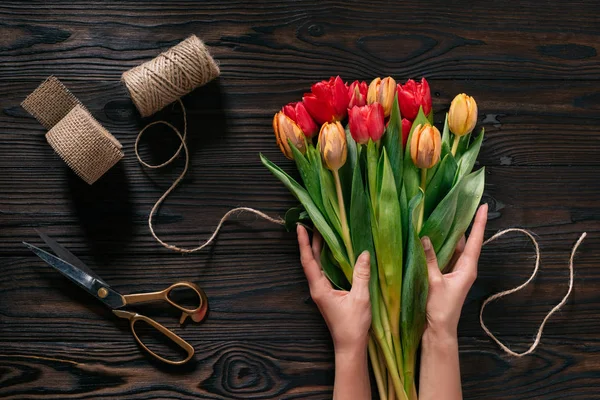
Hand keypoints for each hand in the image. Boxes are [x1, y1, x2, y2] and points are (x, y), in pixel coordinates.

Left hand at [296, 225, 371, 353]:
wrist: (350, 346)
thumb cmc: (353, 325)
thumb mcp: (360, 298)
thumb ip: (361, 275)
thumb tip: (364, 253)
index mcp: (319, 288)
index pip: (308, 261)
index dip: (304, 243)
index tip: (300, 227)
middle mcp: (317, 288)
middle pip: (310, 260)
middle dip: (310, 241)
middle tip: (311, 222)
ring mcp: (321, 291)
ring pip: (316, 265)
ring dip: (316, 249)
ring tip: (320, 231)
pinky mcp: (328, 294)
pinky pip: (323, 271)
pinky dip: (324, 258)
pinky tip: (331, 252)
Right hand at [421, 204, 487, 338]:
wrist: (439, 329)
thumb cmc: (440, 308)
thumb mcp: (434, 281)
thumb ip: (429, 259)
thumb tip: (424, 238)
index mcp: (467, 268)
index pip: (475, 240)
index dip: (479, 223)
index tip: (483, 206)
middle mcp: (464, 267)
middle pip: (466, 241)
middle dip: (464, 224)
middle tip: (461, 205)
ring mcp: (455, 271)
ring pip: (455, 248)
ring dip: (451, 234)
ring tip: (446, 215)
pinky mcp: (446, 275)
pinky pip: (446, 256)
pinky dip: (441, 246)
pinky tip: (433, 236)